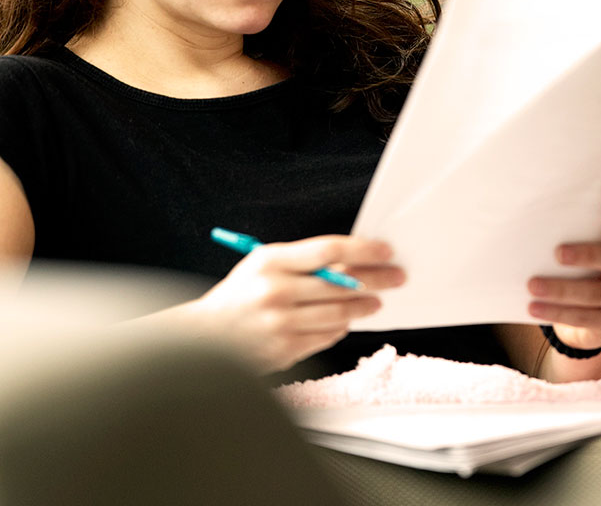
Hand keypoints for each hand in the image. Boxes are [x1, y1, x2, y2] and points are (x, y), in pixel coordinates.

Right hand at [184, 235, 403, 372]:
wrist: (204, 337)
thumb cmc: (240, 294)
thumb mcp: (264, 264)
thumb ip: (304, 261)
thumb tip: (352, 262)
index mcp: (271, 262)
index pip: (328, 250)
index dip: (363, 250)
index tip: (385, 251)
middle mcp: (276, 292)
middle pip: (341, 285)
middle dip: (376, 281)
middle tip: (395, 278)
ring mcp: (281, 324)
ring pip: (339, 314)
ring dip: (364, 308)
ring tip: (375, 303)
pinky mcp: (285, 350)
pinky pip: (327, 337)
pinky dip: (341, 328)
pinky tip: (345, 320)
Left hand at [527, 209, 600, 349]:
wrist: (585, 315)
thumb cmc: (577, 269)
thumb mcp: (579, 251)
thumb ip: (569, 237)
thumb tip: (530, 227)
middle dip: (586, 255)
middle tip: (558, 253)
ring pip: (595, 293)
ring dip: (561, 289)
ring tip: (533, 286)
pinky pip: (586, 317)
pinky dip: (557, 312)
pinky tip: (534, 308)